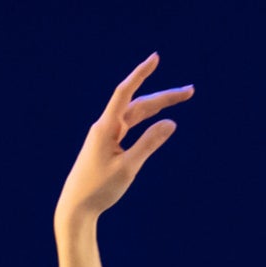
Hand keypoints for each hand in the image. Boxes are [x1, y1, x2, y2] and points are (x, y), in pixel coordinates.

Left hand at [54, 55, 191, 226]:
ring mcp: (106, 135)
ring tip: (180, 99)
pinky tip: (157, 119)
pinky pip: (130, 127)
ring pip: (135, 115)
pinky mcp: (107, 146)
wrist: (76, 207)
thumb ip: (149, 144)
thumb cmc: (99, 189)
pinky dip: (146, 121)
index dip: (141, 74)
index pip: (125, 92)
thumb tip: (171, 123)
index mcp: (106, 127)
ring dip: (157, 107)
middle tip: (190, 91)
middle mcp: (105, 127)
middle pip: (138, 104)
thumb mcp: (128, 168)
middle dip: (164, 97)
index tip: (155, 58)